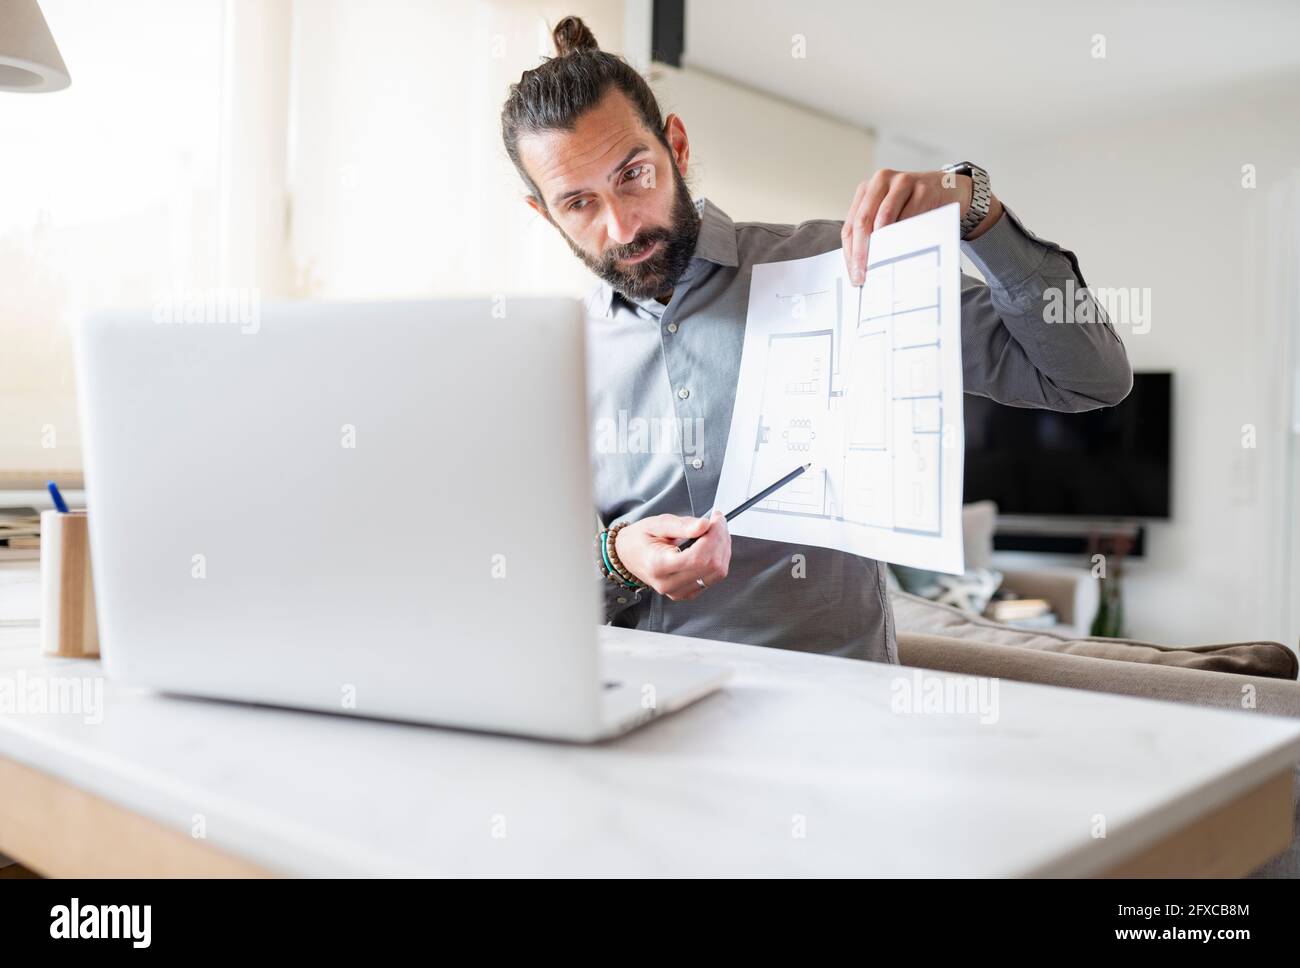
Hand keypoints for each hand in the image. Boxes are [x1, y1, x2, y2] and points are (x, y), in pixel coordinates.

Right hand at [614, 511, 730, 601]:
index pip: (698, 557)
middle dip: (721, 539)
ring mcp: (678, 591)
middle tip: (717, 522)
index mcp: (658, 565)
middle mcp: (668, 583)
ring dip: (723, 549)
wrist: (627, 555)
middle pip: (711, 565)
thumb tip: (704, 525)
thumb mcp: (656, 524)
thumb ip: (681, 525)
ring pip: (717, 573)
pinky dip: (718, 559)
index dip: (714, 536)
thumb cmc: (639, 540)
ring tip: (715, 532)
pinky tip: (712, 546)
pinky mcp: (687, 593)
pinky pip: (713, 578)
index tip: (716, 519)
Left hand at [841, 169, 1001, 284]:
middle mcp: (880, 181)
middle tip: (863, 275)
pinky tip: (902, 251)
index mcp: (867, 189)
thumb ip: (875, 232)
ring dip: (881, 246)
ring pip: (883, 217)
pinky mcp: (922, 188)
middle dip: (861, 252)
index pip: (851, 225)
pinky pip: (910, 215)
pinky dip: (904, 235)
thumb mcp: (890, 213)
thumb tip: (865, 266)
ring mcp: (902, 182)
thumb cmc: (914, 204)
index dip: (850, 252)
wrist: (947, 188)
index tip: (854, 274)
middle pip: (862, 221)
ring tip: (881, 266)